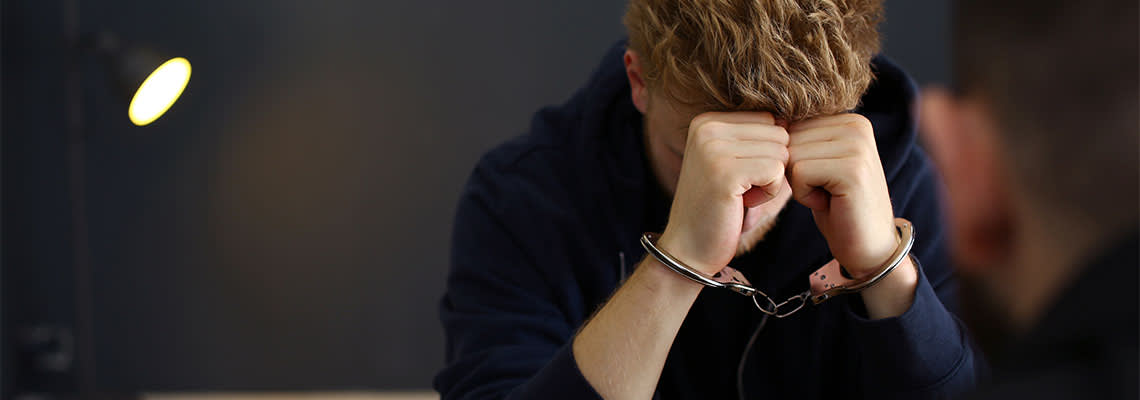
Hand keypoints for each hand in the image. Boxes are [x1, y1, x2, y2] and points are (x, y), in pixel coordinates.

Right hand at [658, 112, 789, 274]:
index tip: (738, 175)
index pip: (769, 119)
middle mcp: (707, 127)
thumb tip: (791, 118)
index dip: (766, 152)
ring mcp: (713, 148)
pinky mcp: (725, 172)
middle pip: (778, 133)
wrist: (688, 248)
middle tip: (740, 188)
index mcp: (707, 120)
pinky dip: (768, 193)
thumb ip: (756, 136)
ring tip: (739, 195)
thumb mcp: (732, 160)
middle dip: (770, 165)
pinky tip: (742, 203)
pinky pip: (776, 171)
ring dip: (769, 181)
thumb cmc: (717, 206)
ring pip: (780, 152)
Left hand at [787, 114, 896, 276]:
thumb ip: (802, 139)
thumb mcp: (818, 163)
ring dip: (800, 185)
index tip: (823, 178)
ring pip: (791, 157)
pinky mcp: (852, 169)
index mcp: (849, 119)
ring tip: (829, 196)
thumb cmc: (837, 206)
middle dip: (796, 172)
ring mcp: (857, 145)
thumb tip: (771, 120)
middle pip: (789, 140)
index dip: (796, 160)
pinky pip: (799, 174)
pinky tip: (830, 203)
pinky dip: (805, 195)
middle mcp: (856, 125)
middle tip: (826, 190)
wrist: (869, 247)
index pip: (791, 127)